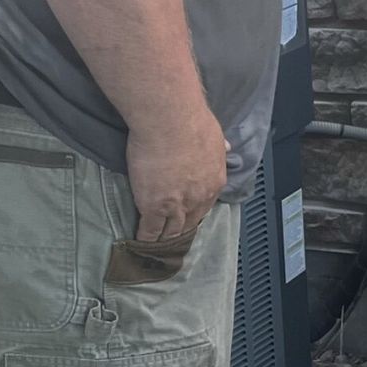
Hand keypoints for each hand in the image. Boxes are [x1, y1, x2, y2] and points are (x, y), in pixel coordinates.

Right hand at [125, 100, 230, 241]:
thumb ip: (219, 146)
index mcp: (214, 181)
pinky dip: (144, 238)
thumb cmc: (191, 120)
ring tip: (156, 247)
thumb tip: (227, 147)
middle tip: (172, 239)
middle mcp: (199, 198)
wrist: (169, 120)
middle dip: (180, 231)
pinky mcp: (153, 206)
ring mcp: (176, 205)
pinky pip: (149, 230)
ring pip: (171, 230)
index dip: (193, 213)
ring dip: (163, 239)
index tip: (187, 217)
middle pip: (189, 222)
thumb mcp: (215, 135)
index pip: (204, 205)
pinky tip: (139, 243)